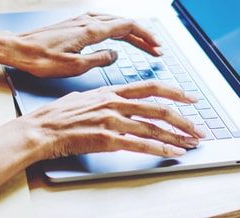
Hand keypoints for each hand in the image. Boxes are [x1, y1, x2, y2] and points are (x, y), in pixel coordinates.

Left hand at [7, 12, 161, 77]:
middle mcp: (87, 21)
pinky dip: (116, 30)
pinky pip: (103, 23)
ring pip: (113, 22)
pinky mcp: (73, 25)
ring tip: (143, 45)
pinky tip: (117, 36)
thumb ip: (99, 59)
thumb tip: (116, 54)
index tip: (158, 47)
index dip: (146, 37)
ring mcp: (80, 21)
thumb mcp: (75, 67)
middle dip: (143, 36)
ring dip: (130, 33)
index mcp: (91, 30)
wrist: (17, 50)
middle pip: (124, 23)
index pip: (128, 26)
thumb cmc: (41, 60)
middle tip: (157, 50)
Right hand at [19, 80, 205, 159]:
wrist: (40, 129)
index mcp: (110, 92)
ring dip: (177, 136)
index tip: (190, 98)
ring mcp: (112, 121)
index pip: (150, 88)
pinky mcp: (108, 139)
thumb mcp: (82, 98)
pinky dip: (161, 149)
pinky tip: (173, 152)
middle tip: (199, 127)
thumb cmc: (56, 116)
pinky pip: (141, 144)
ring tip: (192, 143)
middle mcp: (115, 104)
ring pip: (154, 127)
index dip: (174, 92)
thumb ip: (101, 99)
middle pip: (158, 108)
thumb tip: (111, 99)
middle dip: (183, 119)